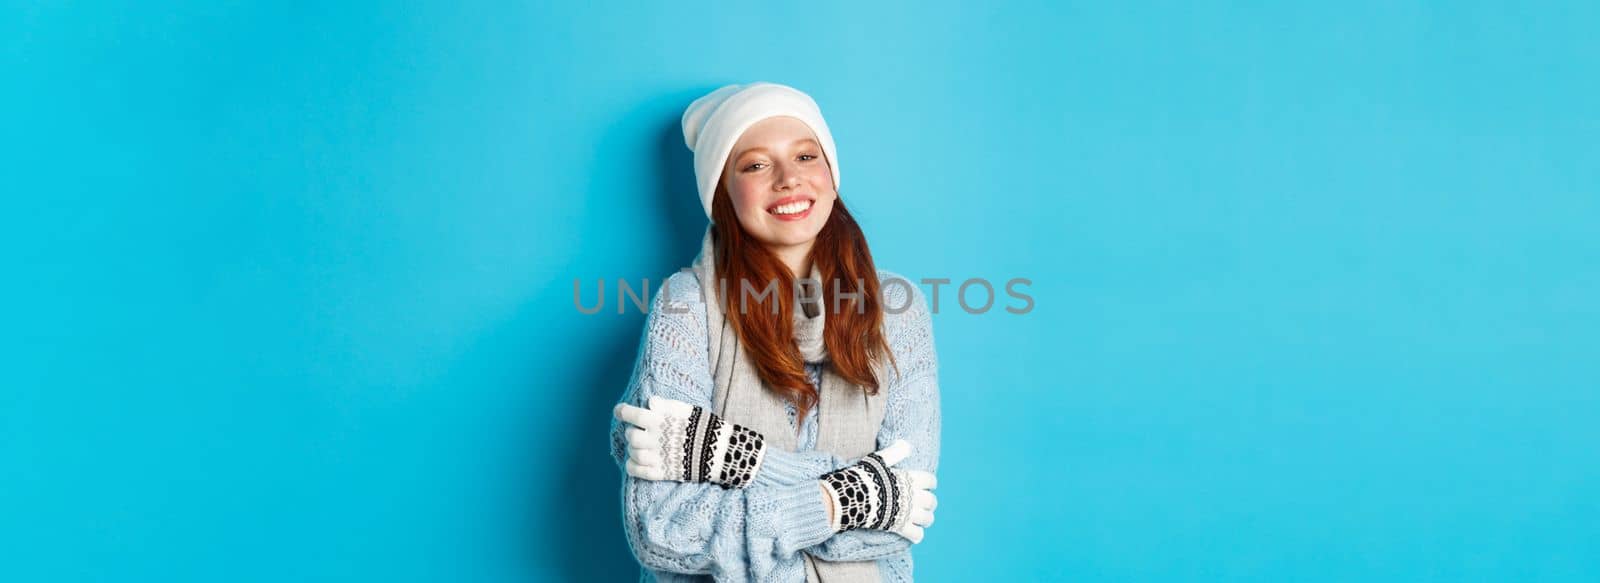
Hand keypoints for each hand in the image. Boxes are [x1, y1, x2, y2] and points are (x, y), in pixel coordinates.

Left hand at [613, 396, 768, 488]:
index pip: (633, 415)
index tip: (620, 410)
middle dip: (631, 432)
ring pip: (633, 453)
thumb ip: (666, 405)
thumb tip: (650, 402)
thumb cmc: (703, 427)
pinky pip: (636, 471)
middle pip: (631, 436)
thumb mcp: (687, 409)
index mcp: (660, 422)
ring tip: (641, 446)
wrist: (718, 452)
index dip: (622, 411)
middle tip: (639, 431)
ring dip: (633, 449)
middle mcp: (655, 440)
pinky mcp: (660, 473)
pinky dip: (632, 466)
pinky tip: (637, 460)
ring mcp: (657, 458)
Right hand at [819, 439, 937, 542]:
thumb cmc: (866, 477)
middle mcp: (915, 497)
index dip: (929, 483)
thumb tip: (907, 445)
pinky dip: (916, 535)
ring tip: (918, 518)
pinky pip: (917, 535)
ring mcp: (909, 513)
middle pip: (932, 501)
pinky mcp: (901, 527)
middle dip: (928, 503)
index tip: (925, 485)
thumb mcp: (880, 460)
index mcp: (912, 479)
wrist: (854, 497)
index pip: (931, 480)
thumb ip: (895, 453)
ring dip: (925, 519)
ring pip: (928, 519)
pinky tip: (912, 532)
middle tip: (922, 503)